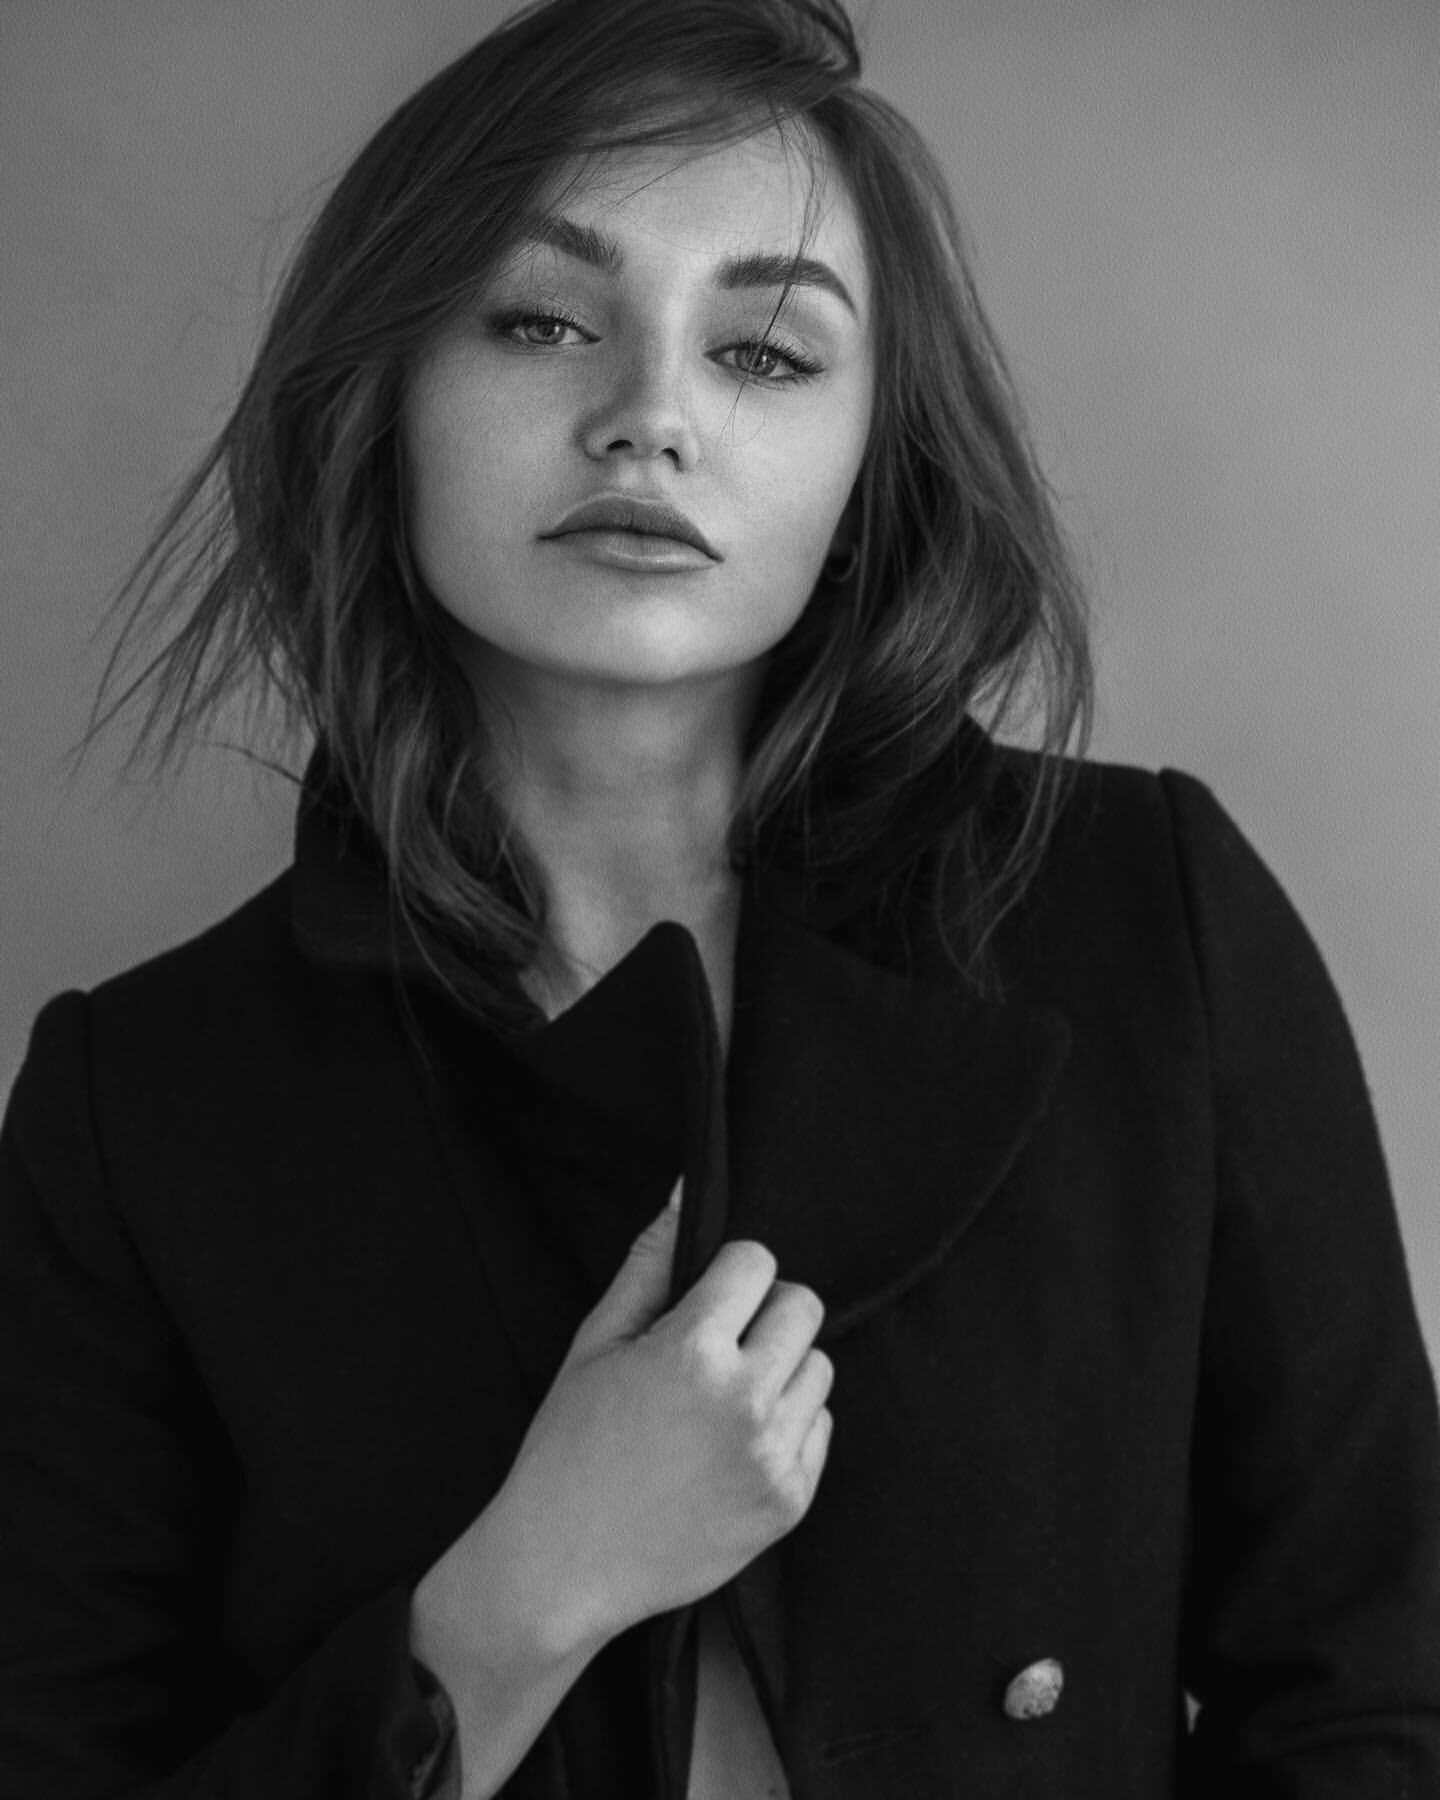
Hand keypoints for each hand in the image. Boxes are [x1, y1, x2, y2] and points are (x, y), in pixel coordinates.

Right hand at [421, 1182, 833, 1663]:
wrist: (563, 1566)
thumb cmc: (569, 1446)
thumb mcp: (596, 1343)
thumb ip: (649, 1261)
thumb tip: (687, 1188)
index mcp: (693, 1350)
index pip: (758, 1261)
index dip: (728, 1273)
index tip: (702, 1301)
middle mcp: (745, 1400)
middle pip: (803, 1306)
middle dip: (764, 1312)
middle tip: (719, 1345)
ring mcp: (773, 1455)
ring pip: (819, 1367)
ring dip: (780, 1369)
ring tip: (724, 1399)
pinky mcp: (790, 1501)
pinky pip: (821, 1427)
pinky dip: (787, 1425)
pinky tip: (732, 1444)